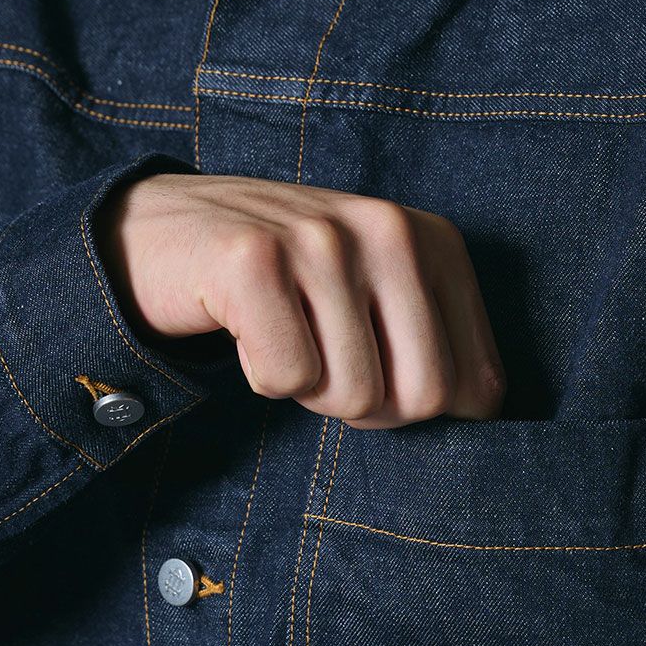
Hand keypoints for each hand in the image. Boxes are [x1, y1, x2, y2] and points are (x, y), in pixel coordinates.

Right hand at [95, 173, 505, 427]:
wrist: (165, 229)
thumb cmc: (290, 284)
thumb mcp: (382, 300)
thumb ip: (440, 351)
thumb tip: (480, 416)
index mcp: (437, 243)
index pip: (477, 386)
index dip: (419, 410)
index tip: (375, 371)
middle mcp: (390, 230)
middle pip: (422, 398)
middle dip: (370, 410)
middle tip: (325, 363)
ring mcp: (322, 240)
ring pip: (353, 397)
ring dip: (309, 391)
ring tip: (284, 334)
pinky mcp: (254, 260)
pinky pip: (287, 379)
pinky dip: (261, 377)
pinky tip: (246, 327)